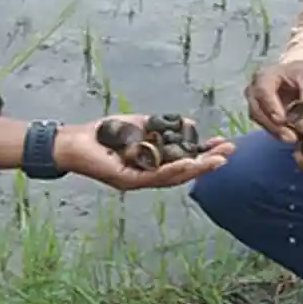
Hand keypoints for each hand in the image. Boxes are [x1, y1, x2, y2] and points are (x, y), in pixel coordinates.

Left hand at [54, 115, 231, 190]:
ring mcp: (138, 180)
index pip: (184, 161)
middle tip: (229, 153)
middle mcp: (148, 176)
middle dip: (208, 163)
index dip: (205, 154)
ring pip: (173, 177)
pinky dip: (173, 169)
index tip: (224, 144)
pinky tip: (187, 162)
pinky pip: (154, 176)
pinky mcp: (127, 181)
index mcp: (152, 164)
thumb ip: (162, 126)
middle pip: (184, 172)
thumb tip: (188, 122)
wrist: (73, 141)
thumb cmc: (103, 134)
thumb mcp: (139, 125)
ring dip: (197, 168)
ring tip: (216, 160)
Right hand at [245, 60, 302, 141]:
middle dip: (274, 126)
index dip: (271, 107)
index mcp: (266, 75)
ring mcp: (256, 103)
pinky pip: (267, 127)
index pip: (262, 91)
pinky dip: (281, 134)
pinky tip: (296, 137)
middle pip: (257, 109)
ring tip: (297, 138)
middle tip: (292, 138)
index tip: (284, 120)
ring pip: (260, 121)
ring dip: (277, 132)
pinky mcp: (262, 115)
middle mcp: (255, 89)